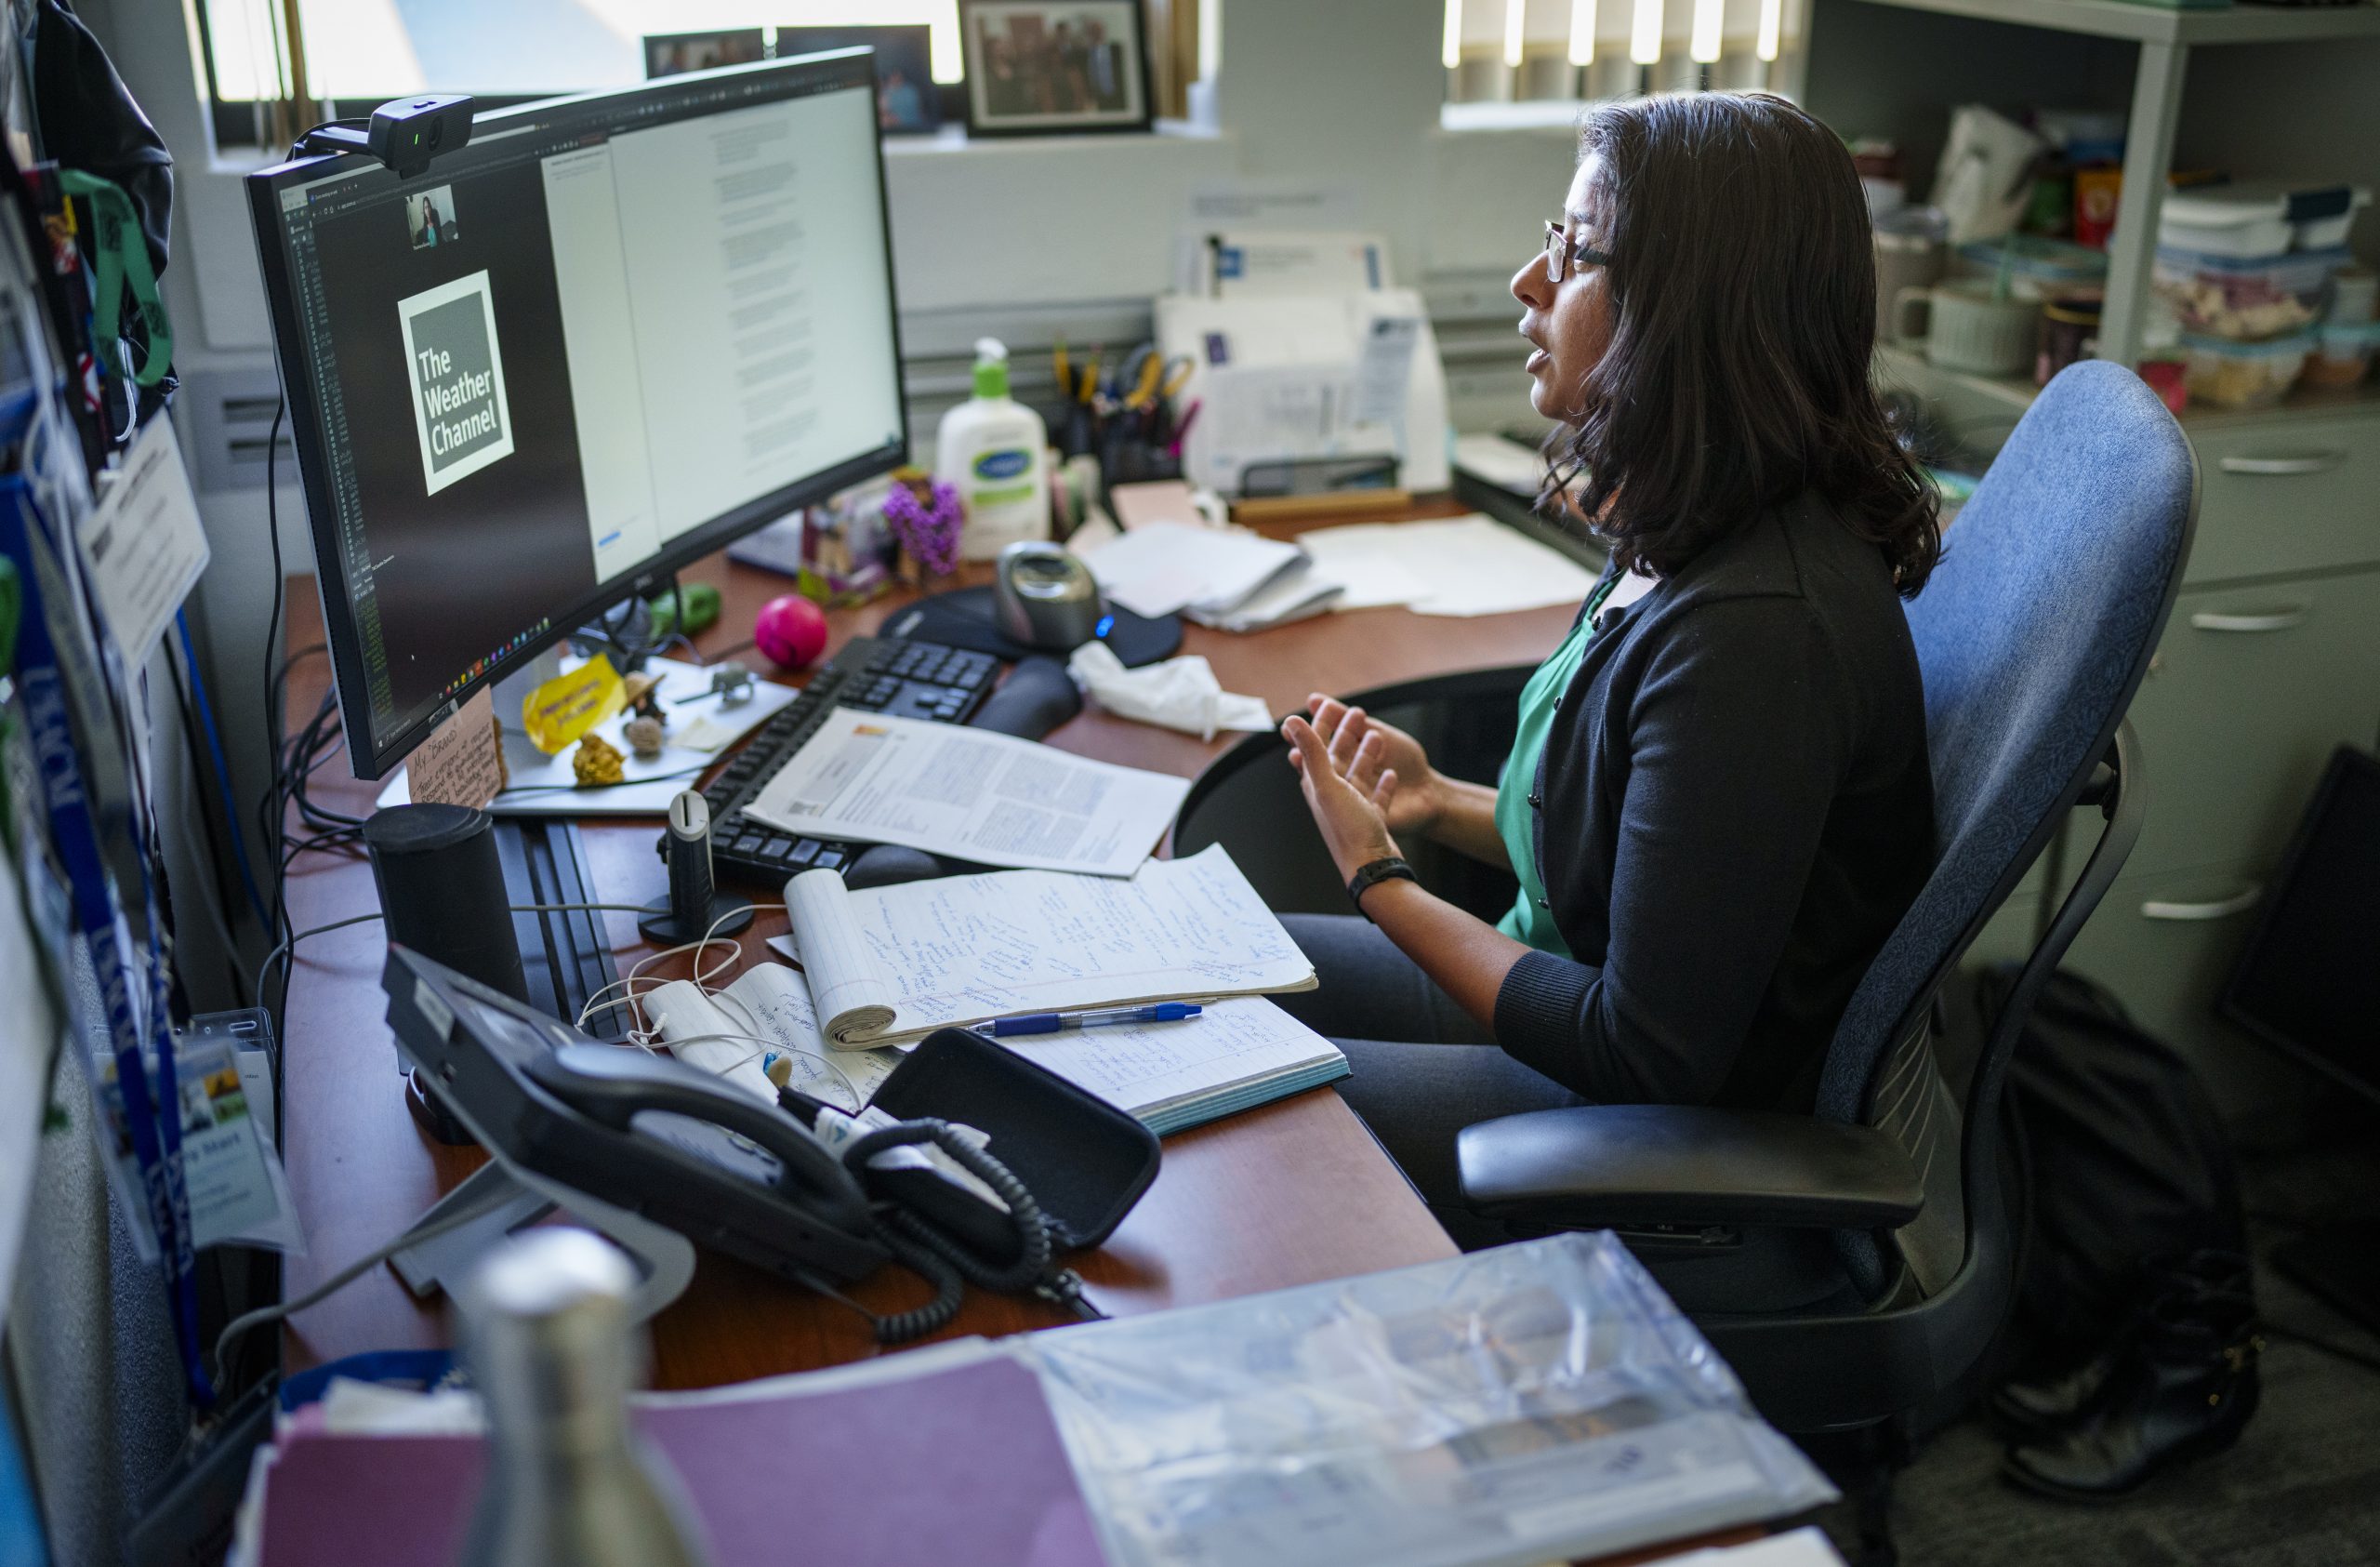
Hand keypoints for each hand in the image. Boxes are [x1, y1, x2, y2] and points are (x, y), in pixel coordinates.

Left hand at [1299, 696, 1444, 836]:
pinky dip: (1383, 783)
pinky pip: (1377, 797)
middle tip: (1358, 713)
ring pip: (1358, 775)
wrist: (1372, 867)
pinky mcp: (1372, 822)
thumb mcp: (1328, 785)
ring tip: (1376, 737)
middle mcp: (1332, 798)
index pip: (1314, 748)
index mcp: (1317, 788)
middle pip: (1338, 759)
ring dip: (1365, 755)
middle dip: (1346, 735)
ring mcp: (1353, 810)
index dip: (1320, 725)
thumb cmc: (1348, 829)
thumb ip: (1311, 752)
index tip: (1330, 705)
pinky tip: (1392, 773)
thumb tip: (1291, 721)